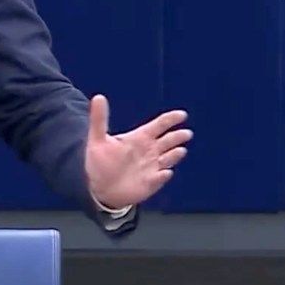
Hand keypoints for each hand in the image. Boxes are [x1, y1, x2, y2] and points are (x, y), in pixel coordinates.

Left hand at [84, 94, 191, 209]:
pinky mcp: (151, 182)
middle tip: (186, 133)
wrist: (98, 187)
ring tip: (180, 150)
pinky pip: (161, 177)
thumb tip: (98, 97)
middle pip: (169, 140)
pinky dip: (164, 174)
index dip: (171, 119)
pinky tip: (165, 172)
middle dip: (178, 136)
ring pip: (169, 158)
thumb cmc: (100, 161)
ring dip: (174, 155)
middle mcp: (149, 150)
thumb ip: (99, 119)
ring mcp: (152, 167)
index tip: (182, 115)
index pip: (159, 125)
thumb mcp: (98, 139)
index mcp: (139, 137)